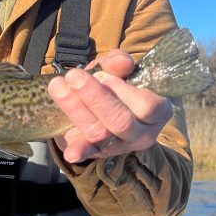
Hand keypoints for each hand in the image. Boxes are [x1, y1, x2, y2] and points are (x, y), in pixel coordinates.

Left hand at [47, 50, 173, 163]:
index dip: (123, 90)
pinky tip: (71, 152)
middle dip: (95, 97)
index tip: (102, 75)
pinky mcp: (98, 152)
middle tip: (73, 76)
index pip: (146, 106)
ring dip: (76, 110)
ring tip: (58, 87)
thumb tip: (121, 62)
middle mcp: (142, 134)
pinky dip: (79, 151)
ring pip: (100, 133)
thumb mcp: (117, 69)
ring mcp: (120, 146)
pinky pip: (89, 152)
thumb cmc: (114, 85)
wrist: (99, 106)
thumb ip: (118, 63)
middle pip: (120, 121)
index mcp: (157, 112)